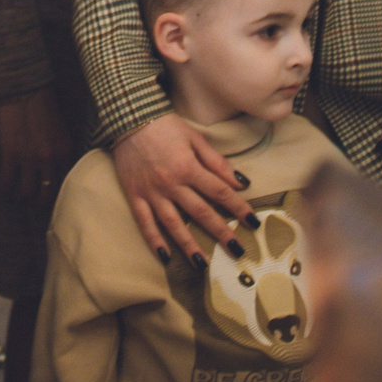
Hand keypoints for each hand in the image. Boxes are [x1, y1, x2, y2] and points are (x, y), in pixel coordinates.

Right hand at [0, 89, 74, 204]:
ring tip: (17, 197)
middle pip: (45, 196)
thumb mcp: (60, 132)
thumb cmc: (43, 108)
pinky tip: (4, 189)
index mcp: (65, 152)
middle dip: (37, 204)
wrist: (23, 88)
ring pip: (25, 194)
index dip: (55, 198)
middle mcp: (50, 159)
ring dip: (20, 198)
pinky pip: (6, 182)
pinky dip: (4, 189)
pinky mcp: (11, 153)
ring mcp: (29, 158)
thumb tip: (53, 177)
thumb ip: (60, 154)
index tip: (48, 200)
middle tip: (32, 202)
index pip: (64, 186)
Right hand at [108, 114, 254, 268]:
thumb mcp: (195, 138)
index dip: (238, 208)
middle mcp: (171, 183)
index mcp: (189, 167)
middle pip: (201, 212)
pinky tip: (165, 257)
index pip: (220, 192)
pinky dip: (154, 240)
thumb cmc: (165, 126)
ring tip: (203, 264)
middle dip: (221, 232)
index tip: (253, 223)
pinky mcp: (135, 195)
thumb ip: (217, 162)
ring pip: (173, 224)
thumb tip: (241, 183)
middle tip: (238, 251)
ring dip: (189, 245)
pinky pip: (145, 222)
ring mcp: (152, 192)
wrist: (128, 117)